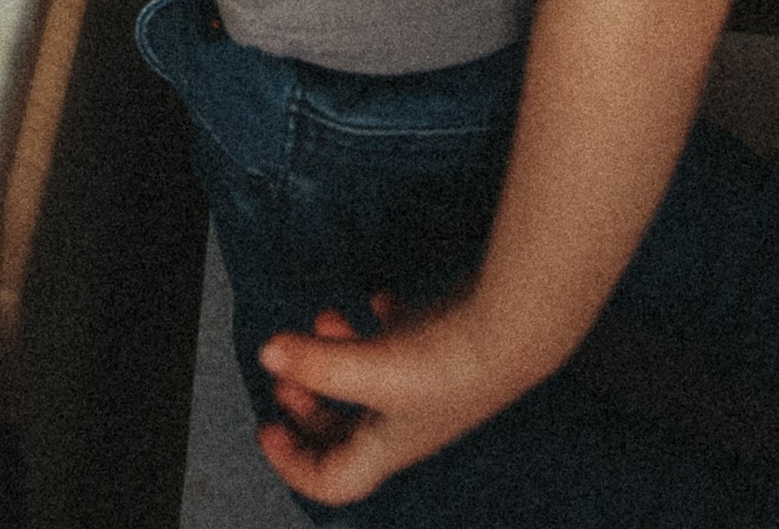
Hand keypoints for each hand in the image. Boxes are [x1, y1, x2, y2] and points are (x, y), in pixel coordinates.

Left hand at [258, 297, 533, 504]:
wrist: (512, 330)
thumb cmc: (450, 365)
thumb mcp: (369, 372)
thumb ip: (314, 362)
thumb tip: (269, 353)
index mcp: (385, 446)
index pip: (333, 480)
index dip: (293, 465)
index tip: (267, 429)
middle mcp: (405, 422)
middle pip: (346, 433)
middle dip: (310, 407)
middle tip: (285, 380)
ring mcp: (425, 385)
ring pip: (370, 384)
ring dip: (339, 357)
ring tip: (324, 321)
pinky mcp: (442, 349)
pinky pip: (402, 340)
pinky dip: (382, 322)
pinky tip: (377, 298)